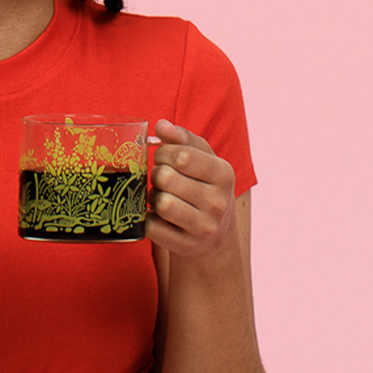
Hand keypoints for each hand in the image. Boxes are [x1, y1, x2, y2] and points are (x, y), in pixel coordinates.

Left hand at [146, 117, 235, 259]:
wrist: (212, 236)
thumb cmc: (203, 187)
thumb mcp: (202, 160)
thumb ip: (183, 139)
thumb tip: (162, 125)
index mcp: (224, 174)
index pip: (182, 156)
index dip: (163, 153)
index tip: (163, 158)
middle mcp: (218, 202)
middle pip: (166, 178)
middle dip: (156, 175)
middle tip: (161, 180)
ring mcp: (203, 227)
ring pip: (161, 203)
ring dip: (153, 197)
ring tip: (161, 197)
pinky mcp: (185, 246)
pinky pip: (151, 226)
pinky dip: (148, 220)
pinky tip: (159, 217)